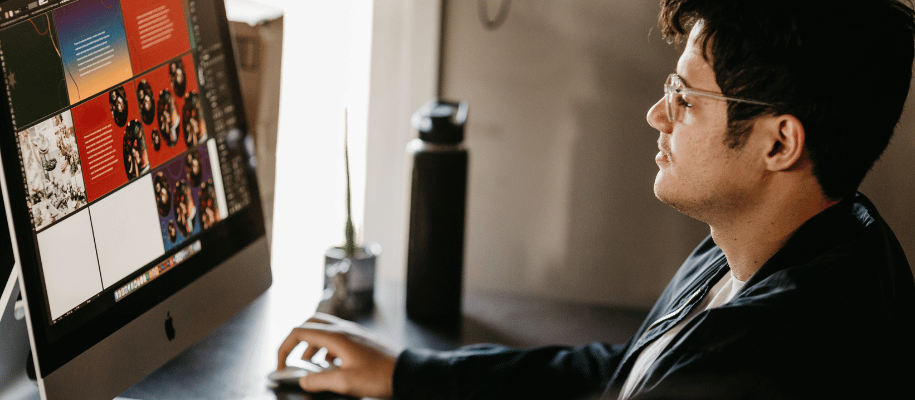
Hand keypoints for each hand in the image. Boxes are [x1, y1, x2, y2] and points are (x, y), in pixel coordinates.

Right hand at [277, 313, 398, 397]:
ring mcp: (354, 334)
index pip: (299, 332)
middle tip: (291, 358)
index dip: (284, 348)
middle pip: (310, 324)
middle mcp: (344, 330)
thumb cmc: (380, 376)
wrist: (408, 372)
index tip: (280, 366)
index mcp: (336, 336)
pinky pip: (337, 338)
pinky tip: (330, 367)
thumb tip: (303, 381)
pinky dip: (326, 349)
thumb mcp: (345, 382)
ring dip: (312, 346)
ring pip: (324, 331)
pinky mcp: (361, 341)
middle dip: (296, 341)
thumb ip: (319, 381)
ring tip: (309, 366)